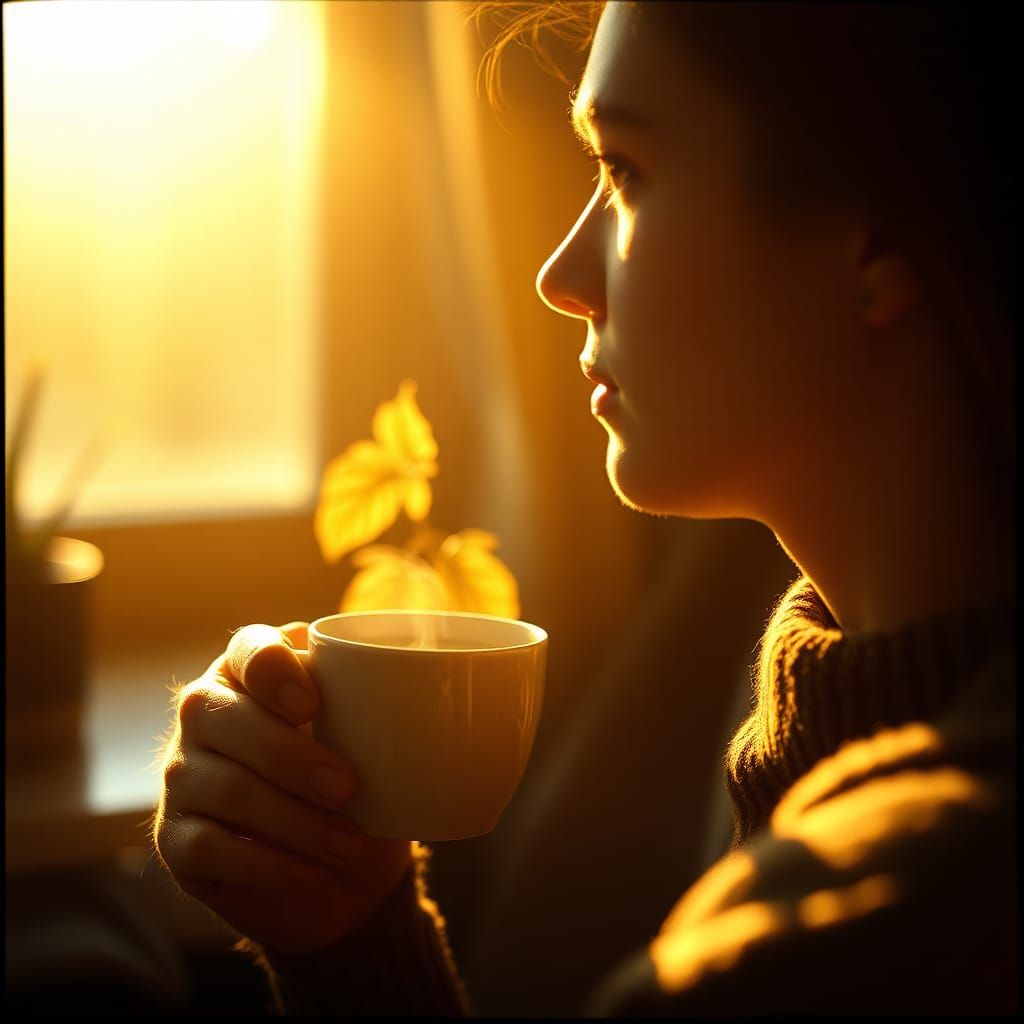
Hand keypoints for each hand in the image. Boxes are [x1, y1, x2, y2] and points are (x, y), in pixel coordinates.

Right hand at [153, 622, 413, 953]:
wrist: (345, 874)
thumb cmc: (355, 783)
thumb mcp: (371, 739)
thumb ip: (378, 701)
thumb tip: (426, 680)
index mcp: (251, 672)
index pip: (247, 649)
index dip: (272, 670)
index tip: (313, 703)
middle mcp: (204, 715)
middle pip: (219, 716)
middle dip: (289, 755)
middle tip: (349, 787)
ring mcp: (182, 778)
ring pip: (224, 787)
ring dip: (294, 819)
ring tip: (349, 843)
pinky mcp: (176, 841)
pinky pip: (209, 847)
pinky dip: (268, 862)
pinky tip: (310, 869)